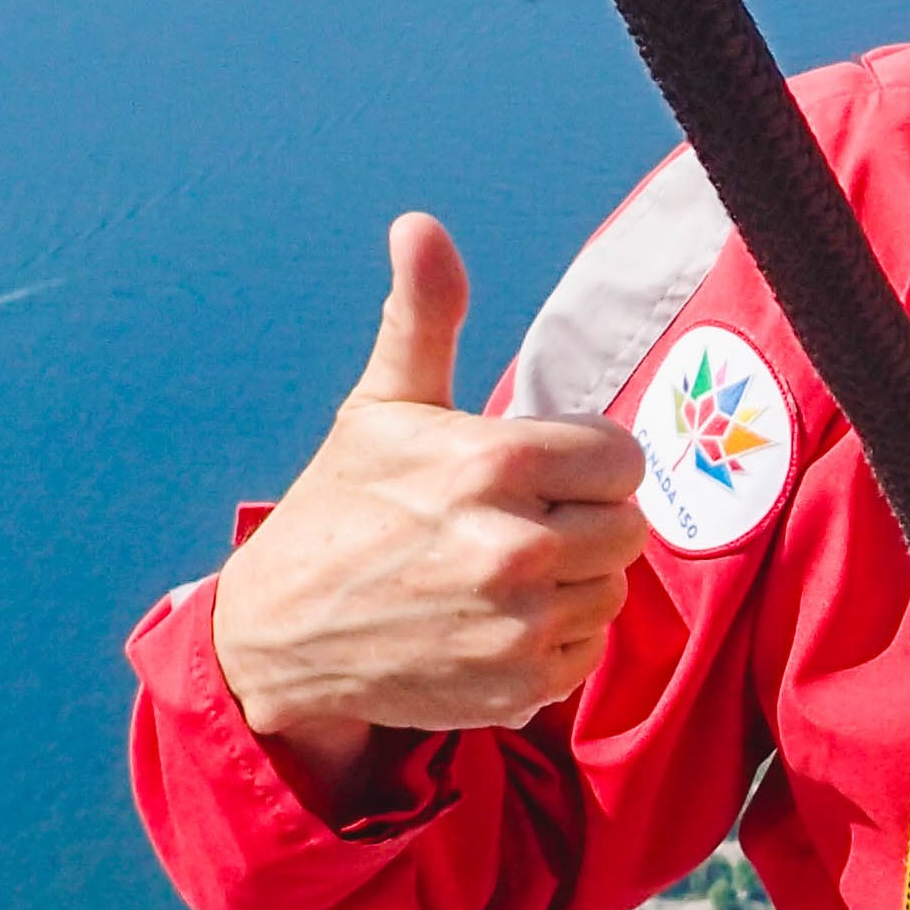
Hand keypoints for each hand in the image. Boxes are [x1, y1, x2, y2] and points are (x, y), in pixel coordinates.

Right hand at [211, 215, 647, 795]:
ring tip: (502, 573)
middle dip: (584, 521)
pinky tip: (497, 623)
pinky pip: (587, 650)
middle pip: (628, 526)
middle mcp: (517, 547)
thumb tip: (420, 225)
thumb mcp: (383, 406)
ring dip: (573, 583)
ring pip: (612, 590)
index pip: (623, 459)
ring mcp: (521, 624)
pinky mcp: (522, 684)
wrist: (281, 634)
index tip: (541, 474)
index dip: (587, 464)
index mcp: (496, 464)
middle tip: (519, 524)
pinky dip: (555, 641)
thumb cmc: (343, 509)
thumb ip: (425, 317)